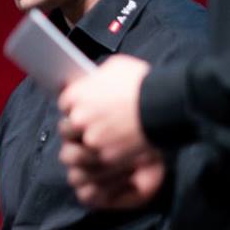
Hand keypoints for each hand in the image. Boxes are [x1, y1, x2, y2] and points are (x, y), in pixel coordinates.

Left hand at [59, 56, 162, 208]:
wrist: (164, 103)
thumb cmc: (142, 82)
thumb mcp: (114, 68)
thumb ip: (97, 78)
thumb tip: (94, 80)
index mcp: (75, 95)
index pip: (65, 105)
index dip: (75, 108)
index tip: (84, 110)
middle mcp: (78, 119)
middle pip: (67, 129)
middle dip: (78, 129)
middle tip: (91, 128)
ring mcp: (91, 139)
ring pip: (78, 149)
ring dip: (89, 147)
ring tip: (102, 144)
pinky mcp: (106, 156)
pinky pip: (97, 161)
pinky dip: (106, 158)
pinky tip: (115, 152)